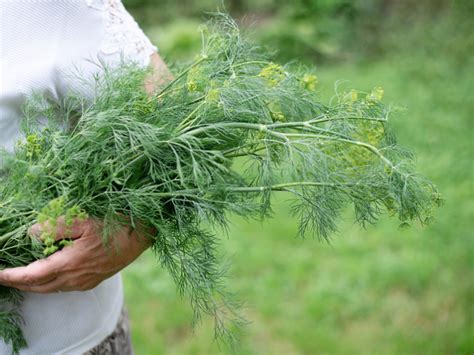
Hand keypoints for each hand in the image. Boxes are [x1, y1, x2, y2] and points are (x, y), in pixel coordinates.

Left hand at [0, 217, 152, 292]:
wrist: (141, 236)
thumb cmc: (114, 225)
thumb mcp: (83, 219)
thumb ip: (54, 227)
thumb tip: (32, 234)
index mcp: (70, 263)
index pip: (32, 276)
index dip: (11, 276)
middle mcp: (75, 278)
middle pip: (39, 287)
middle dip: (19, 284)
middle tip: (5, 276)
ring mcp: (85, 282)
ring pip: (51, 289)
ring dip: (34, 285)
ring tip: (22, 276)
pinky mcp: (93, 281)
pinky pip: (64, 287)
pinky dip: (49, 284)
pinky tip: (49, 274)